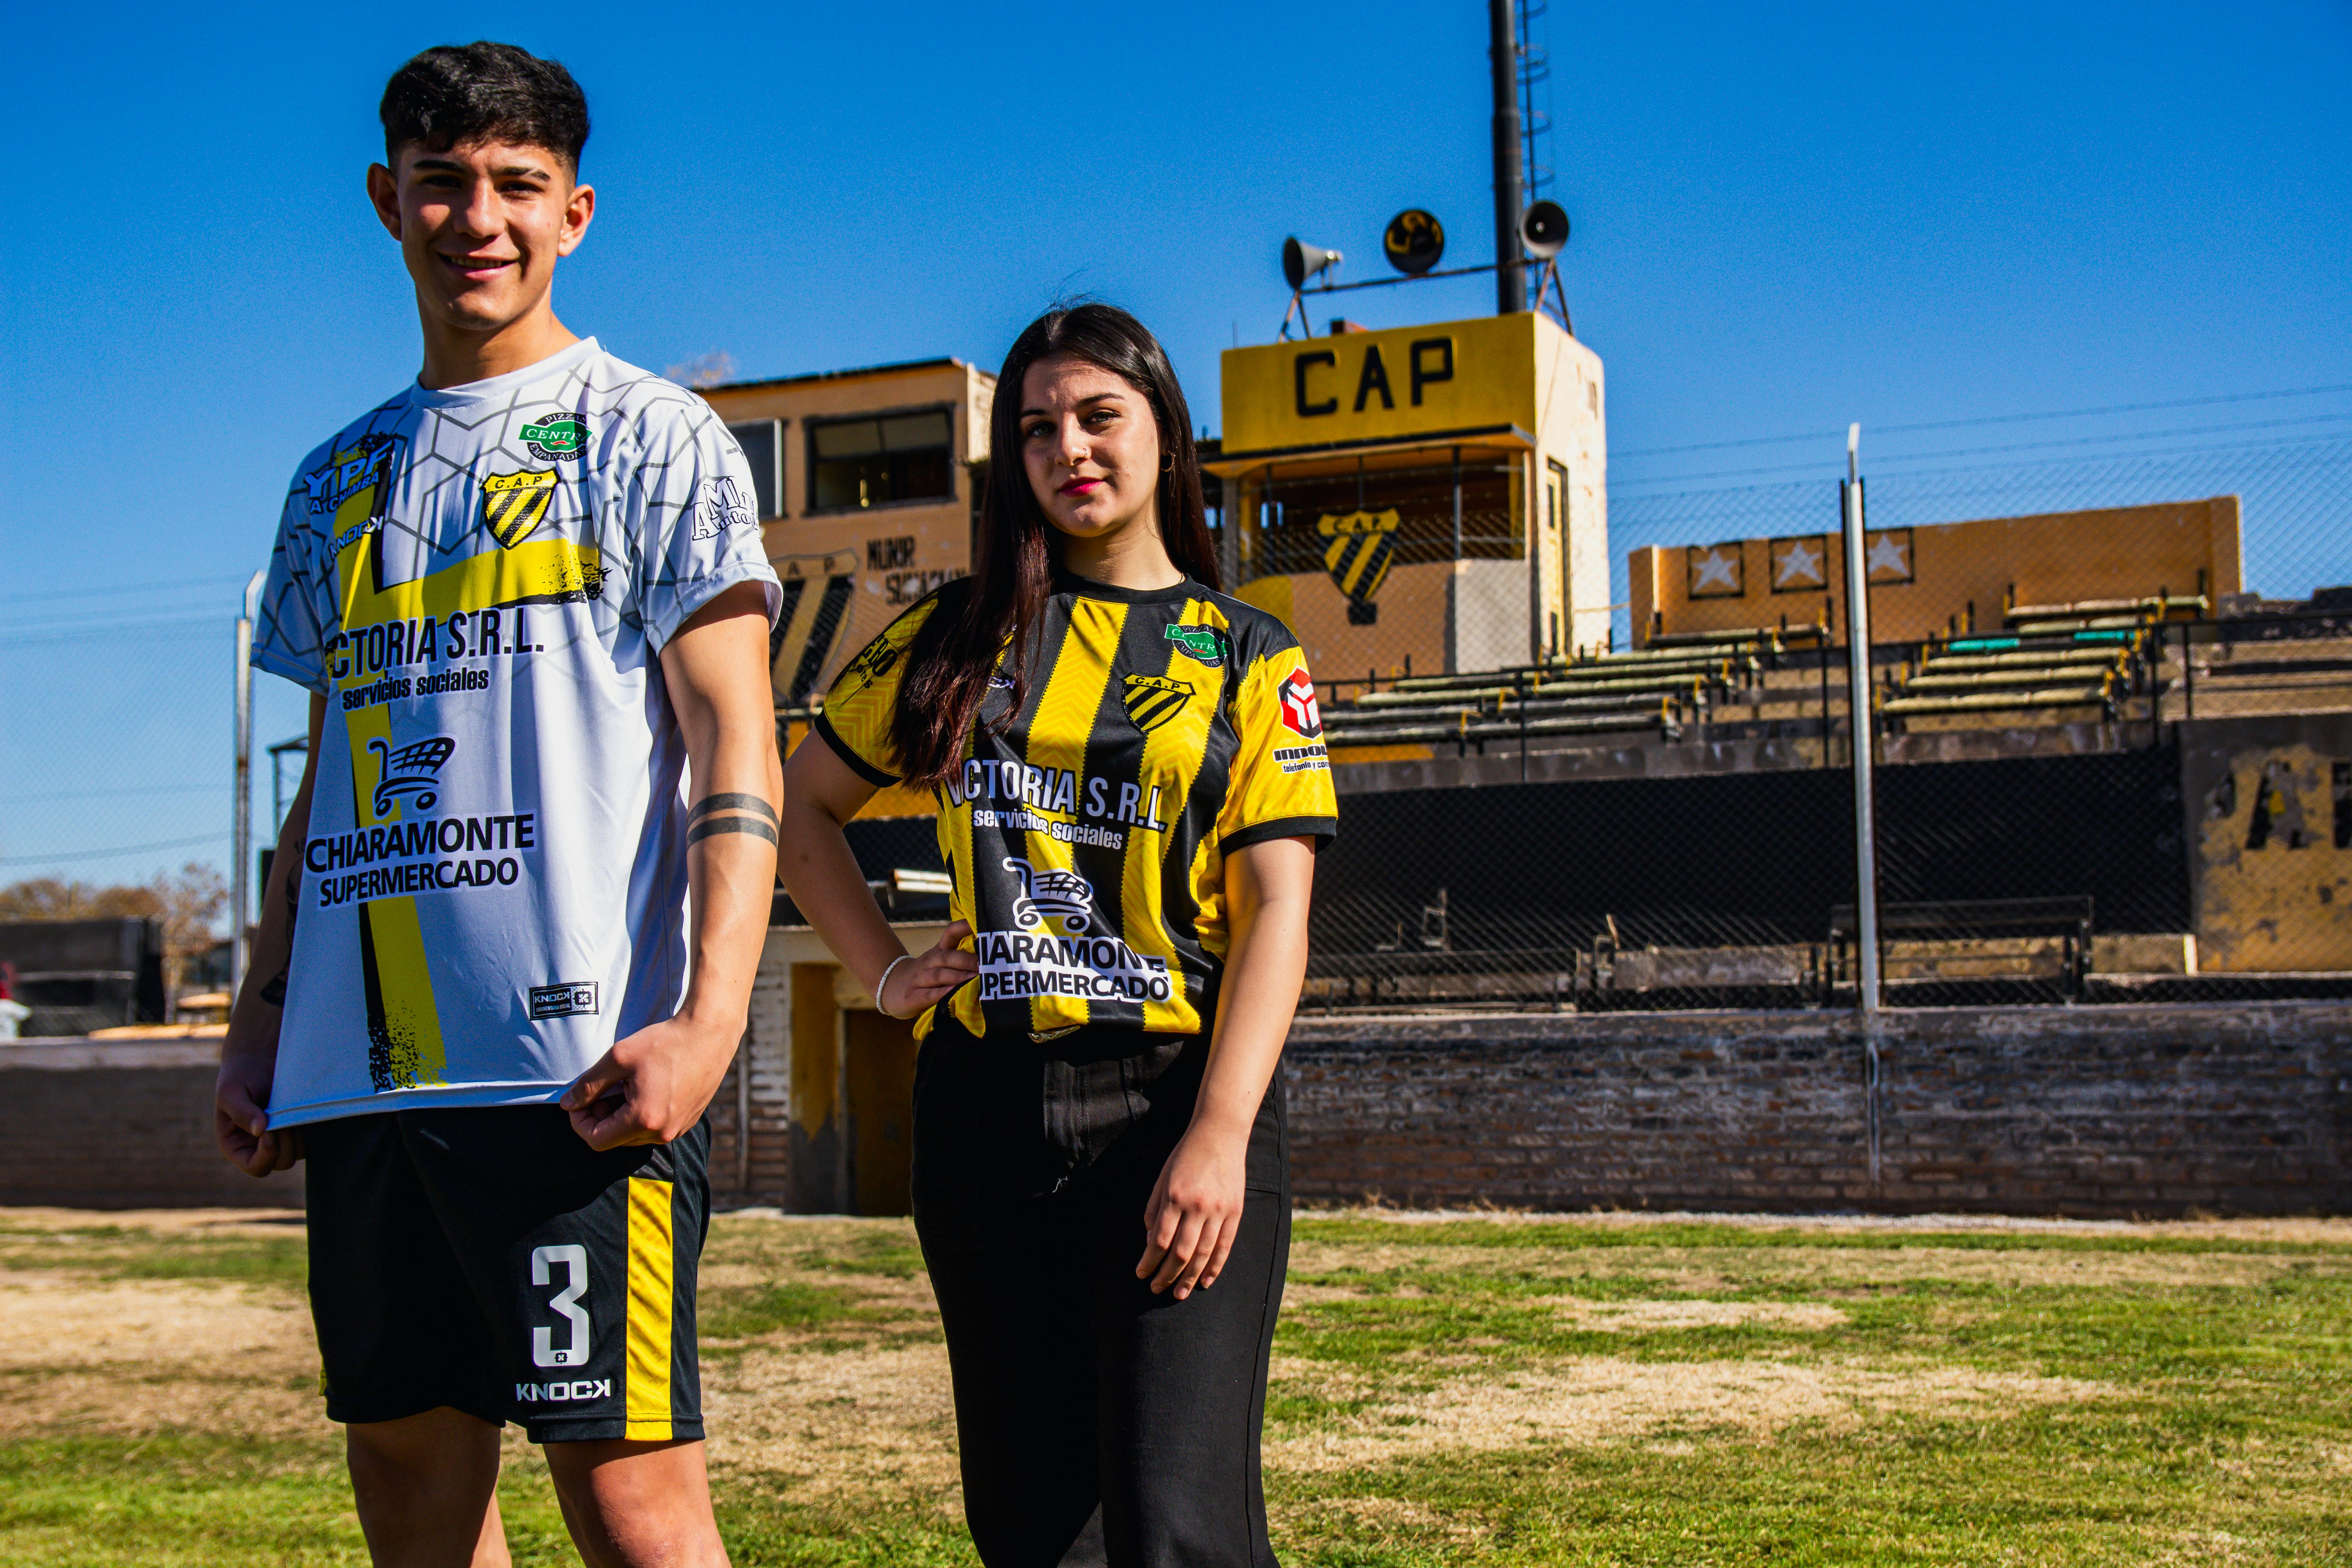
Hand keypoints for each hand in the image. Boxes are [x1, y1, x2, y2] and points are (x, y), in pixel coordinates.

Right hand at [214, 1051, 302, 1175]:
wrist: (260, 1059)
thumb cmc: (239, 1075)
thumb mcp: (231, 1092)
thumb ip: (241, 1111)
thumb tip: (260, 1131)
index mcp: (236, 1146)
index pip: (256, 1167)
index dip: (266, 1155)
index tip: (269, 1130)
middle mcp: (258, 1148)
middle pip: (282, 1162)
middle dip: (284, 1139)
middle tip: (279, 1113)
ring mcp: (281, 1140)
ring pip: (299, 1151)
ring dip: (297, 1131)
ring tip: (286, 1107)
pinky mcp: (297, 1129)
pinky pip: (310, 1138)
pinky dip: (307, 1125)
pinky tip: (299, 1107)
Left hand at [559, 1014, 738, 1149]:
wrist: (709, 1033)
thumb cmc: (665, 1042)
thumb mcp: (618, 1058)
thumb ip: (588, 1085)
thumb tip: (567, 1103)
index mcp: (643, 1119)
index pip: (596, 1140)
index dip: (580, 1123)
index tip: (580, 1101)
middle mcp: (662, 1132)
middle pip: (615, 1139)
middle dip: (601, 1117)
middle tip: (603, 1088)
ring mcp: (677, 1129)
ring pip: (635, 1135)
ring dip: (622, 1116)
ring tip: (627, 1084)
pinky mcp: (688, 1121)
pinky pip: (655, 1127)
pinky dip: (642, 1113)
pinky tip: (647, 1087)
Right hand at [880, 921, 977, 1018]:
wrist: (889, 986)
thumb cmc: (924, 974)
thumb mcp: (938, 961)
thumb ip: (959, 956)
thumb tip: (990, 954)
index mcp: (938, 951)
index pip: (950, 933)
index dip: (964, 927)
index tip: (979, 924)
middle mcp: (928, 962)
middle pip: (947, 957)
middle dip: (967, 960)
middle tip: (985, 965)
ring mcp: (919, 979)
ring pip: (939, 975)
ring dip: (958, 976)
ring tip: (975, 978)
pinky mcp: (913, 996)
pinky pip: (929, 994)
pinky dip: (942, 994)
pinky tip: (953, 993)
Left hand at [1136, 1123, 1248, 1299]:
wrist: (1220, 1134)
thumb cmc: (1185, 1156)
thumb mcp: (1162, 1179)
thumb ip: (1155, 1211)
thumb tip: (1151, 1243)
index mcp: (1176, 1197)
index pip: (1160, 1241)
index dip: (1149, 1261)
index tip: (1141, 1274)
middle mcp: (1198, 1206)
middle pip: (1181, 1253)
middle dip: (1167, 1275)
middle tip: (1156, 1290)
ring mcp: (1219, 1210)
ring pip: (1203, 1254)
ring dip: (1190, 1278)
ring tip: (1179, 1294)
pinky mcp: (1235, 1212)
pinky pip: (1225, 1246)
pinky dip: (1215, 1266)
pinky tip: (1205, 1281)